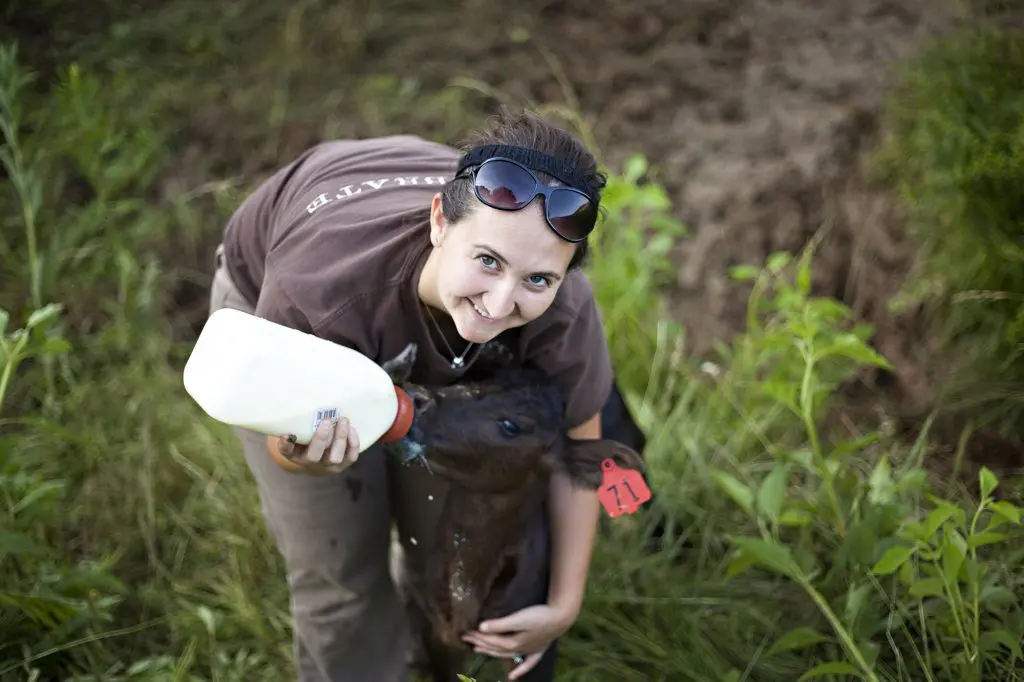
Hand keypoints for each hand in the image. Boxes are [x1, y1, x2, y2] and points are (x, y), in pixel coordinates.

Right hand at [274, 416, 360, 474]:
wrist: (319, 460)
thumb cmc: (307, 441)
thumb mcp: (297, 435)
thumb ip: (295, 427)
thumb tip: (291, 419)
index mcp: (295, 454)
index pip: (287, 451)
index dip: (286, 444)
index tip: (287, 434)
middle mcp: (310, 463)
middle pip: (314, 456)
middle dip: (321, 438)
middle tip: (327, 420)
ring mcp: (328, 466)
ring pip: (335, 458)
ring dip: (340, 438)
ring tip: (343, 420)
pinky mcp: (344, 465)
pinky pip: (351, 457)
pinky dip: (353, 442)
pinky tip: (351, 428)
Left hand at [461, 604, 576, 679]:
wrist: (561, 618)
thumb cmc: (539, 616)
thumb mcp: (519, 619)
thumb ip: (500, 624)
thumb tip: (481, 628)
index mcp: (513, 643)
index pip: (491, 641)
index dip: (477, 637)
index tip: (465, 633)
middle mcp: (519, 650)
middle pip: (496, 648)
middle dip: (481, 643)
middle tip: (467, 639)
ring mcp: (529, 651)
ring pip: (506, 654)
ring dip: (492, 653)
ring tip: (479, 650)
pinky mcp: (538, 649)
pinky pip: (527, 663)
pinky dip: (520, 670)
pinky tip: (513, 676)